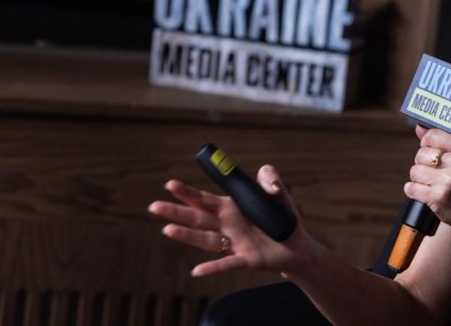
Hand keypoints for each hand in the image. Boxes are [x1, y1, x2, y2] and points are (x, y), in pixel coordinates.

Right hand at [148, 165, 313, 276]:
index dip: (187, 192)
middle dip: (175, 212)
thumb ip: (269, 178)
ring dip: (187, 236)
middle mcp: (227, 225)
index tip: (169, 184)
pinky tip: (197, 271)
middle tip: (154, 206)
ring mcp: (234, 243)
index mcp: (230, 207)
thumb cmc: (281, 217)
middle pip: (197, 218)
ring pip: (206, 240)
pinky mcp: (246, 260)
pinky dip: (212, 268)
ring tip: (167, 230)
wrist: (297, 244)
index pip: (204, 199)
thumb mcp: (277, 192)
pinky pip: (227, 264)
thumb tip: (269, 181)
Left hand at [404, 126, 450, 235]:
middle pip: (421, 154)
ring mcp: (450, 180)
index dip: (428, 144)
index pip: (433, 135)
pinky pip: (412, 188)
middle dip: (423, 164)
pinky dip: (414, 191)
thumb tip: (420, 127)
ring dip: (419, 179)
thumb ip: (444, 141)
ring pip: (415, 171)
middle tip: (435, 173)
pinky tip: (425, 193)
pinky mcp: (439, 197)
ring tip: (433, 184)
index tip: (433, 152)